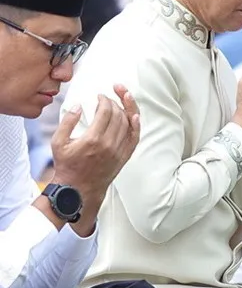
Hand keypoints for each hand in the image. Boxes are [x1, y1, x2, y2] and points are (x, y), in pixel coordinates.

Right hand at [50, 84, 140, 233]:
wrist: (77, 191)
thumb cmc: (67, 166)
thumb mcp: (58, 142)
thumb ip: (67, 121)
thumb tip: (78, 105)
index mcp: (92, 139)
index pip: (105, 111)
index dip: (104, 99)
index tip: (100, 96)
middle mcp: (108, 144)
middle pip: (118, 114)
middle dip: (114, 102)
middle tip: (107, 99)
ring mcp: (118, 152)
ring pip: (128, 123)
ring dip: (125, 109)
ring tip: (120, 100)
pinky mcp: (123, 157)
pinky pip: (134, 138)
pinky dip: (137, 125)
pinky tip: (135, 115)